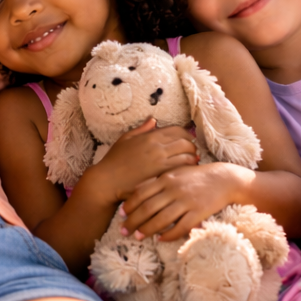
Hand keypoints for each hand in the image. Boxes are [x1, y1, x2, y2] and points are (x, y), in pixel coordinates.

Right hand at [79, 119, 197, 205]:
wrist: (108, 180)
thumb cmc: (114, 160)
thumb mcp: (125, 139)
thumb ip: (142, 129)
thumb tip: (154, 120)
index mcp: (150, 136)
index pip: (177, 130)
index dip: (186, 134)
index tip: (186, 140)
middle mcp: (157, 146)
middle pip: (186, 142)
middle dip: (192, 146)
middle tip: (192, 152)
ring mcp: (160, 161)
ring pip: (187, 155)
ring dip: (192, 157)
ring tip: (191, 161)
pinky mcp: (161, 175)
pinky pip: (181, 168)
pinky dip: (187, 168)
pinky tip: (186, 171)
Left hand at [120, 161, 250, 241]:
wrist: (224, 179)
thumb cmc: (196, 176)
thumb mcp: (175, 172)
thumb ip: (158, 180)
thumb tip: (137, 190)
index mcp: (166, 178)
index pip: (142, 192)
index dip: (130, 204)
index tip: (121, 214)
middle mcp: (174, 189)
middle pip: (148, 208)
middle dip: (133, 220)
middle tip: (123, 230)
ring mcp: (186, 201)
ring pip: (162, 219)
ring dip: (147, 229)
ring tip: (137, 236)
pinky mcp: (198, 213)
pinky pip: (180, 227)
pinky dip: (168, 235)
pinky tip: (160, 239)